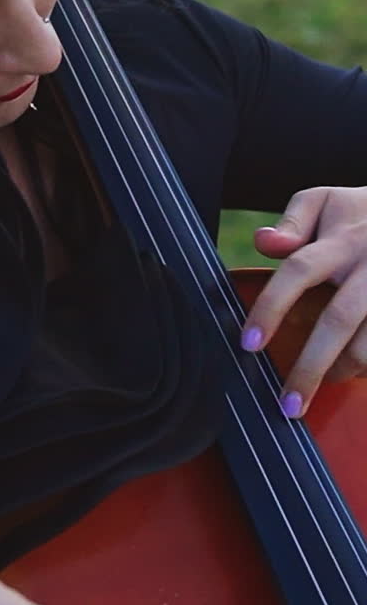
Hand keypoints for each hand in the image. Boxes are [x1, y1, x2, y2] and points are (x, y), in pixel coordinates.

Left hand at [241, 186, 366, 416]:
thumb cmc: (360, 213)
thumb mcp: (326, 200)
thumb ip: (294, 220)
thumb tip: (264, 242)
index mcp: (340, 240)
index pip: (297, 271)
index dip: (271, 306)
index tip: (249, 343)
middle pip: (338, 320)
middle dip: (311, 366)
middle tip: (288, 404)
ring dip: (345, 372)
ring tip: (323, 387)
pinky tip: (355, 373)